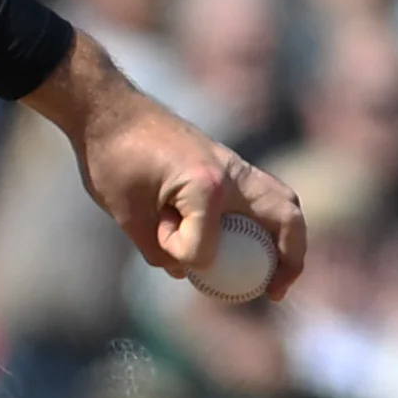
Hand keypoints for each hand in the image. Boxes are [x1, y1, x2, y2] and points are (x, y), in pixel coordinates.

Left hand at [24, 30, 305, 301]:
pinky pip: (264, 194)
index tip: (161, 243)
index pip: (205, 247)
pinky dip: (267, 220)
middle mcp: (231, 173)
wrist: (107, 107)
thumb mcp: (125, 214)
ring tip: (276, 273)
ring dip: (286, 238)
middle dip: (290, 258)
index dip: (181, 254)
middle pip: (286, 216)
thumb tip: (185, 270)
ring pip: (283, 201)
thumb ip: (157, 249)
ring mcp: (234, 163)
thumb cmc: (111, 157)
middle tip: (275, 290)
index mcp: (205, 185)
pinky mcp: (227, 161)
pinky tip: (252, 243)